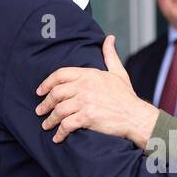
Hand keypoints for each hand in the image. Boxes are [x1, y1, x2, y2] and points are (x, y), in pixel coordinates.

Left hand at [35, 36, 157, 145]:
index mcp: (89, 74)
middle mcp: (85, 86)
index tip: (40, 91)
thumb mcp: (118, 72)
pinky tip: (58, 137)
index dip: (47, 83)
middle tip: (40, 110)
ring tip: (46, 125)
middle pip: (56, 93)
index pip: (60, 75)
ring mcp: (85, 102)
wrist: (135, 116)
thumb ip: (110, 55)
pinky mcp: (87, 117)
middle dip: (45, 104)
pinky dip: (60, 132)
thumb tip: (109, 38)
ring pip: (59, 110)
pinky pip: (66, 125)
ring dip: (50, 120)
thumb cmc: (126, 96)